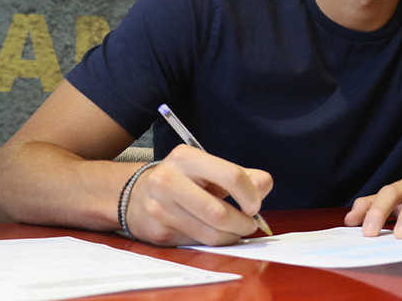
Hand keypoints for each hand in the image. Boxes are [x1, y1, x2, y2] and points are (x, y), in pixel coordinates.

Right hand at [124, 144, 272, 245]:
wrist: (136, 194)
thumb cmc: (183, 180)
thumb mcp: (211, 169)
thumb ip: (243, 175)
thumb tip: (264, 185)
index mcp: (186, 157)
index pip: (231, 176)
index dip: (250, 195)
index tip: (255, 205)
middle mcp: (168, 179)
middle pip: (219, 212)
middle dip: (242, 223)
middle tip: (249, 224)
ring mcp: (160, 207)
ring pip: (209, 233)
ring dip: (230, 236)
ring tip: (235, 230)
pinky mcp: (157, 231)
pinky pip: (196, 243)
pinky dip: (212, 242)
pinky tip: (212, 232)